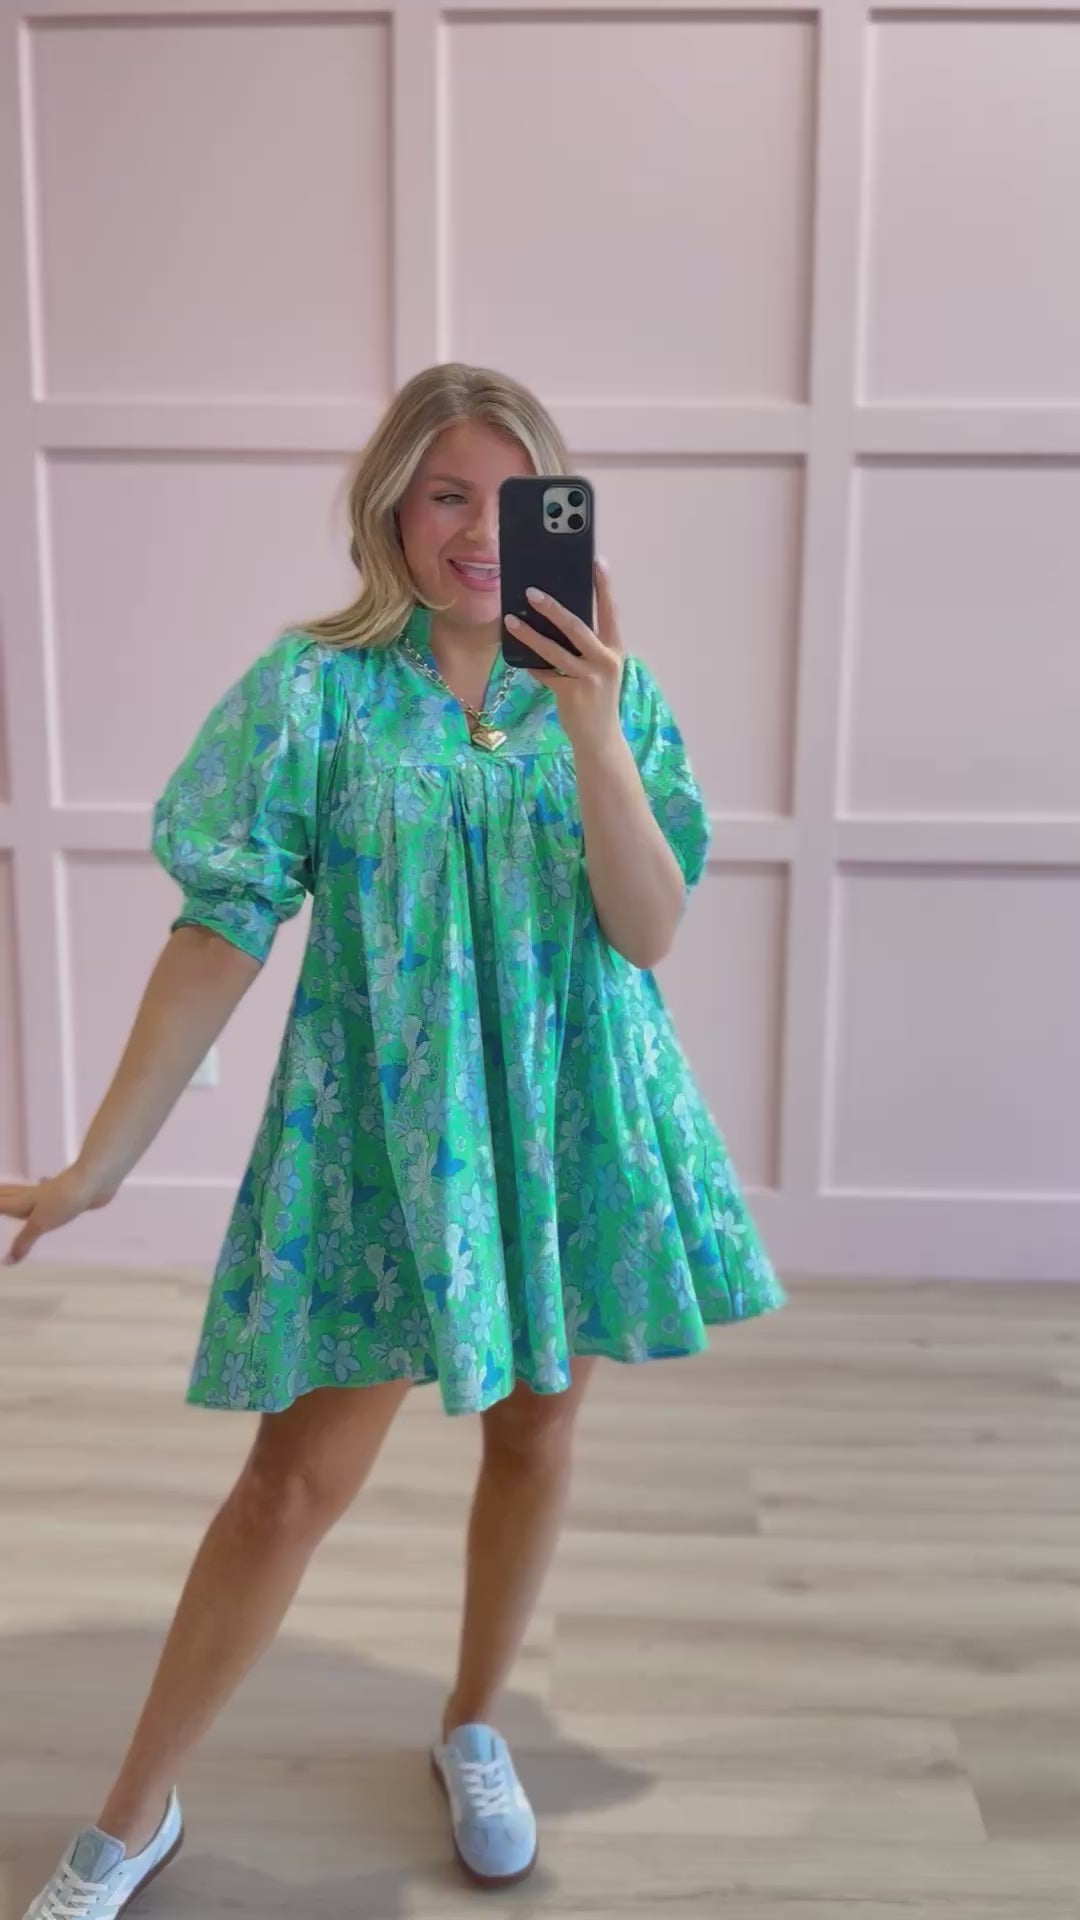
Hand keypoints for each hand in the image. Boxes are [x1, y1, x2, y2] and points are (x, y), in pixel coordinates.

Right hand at [1, 1163, 116, 1265]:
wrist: (94, 1180)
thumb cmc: (64, 1200)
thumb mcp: (39, 1224)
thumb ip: (23, 1242)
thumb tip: (7, 1262)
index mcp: (24, 1201)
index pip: (1, 1203)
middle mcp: (34, 1194)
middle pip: (11, 1193)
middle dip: (0, 1195)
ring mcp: (52, 1192)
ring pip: (29, 1192)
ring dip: (18, 1193)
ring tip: (13, 1196)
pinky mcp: (67, 1192)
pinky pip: (48, 1191)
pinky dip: (42, 1187)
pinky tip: (44, 1182)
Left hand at [505, 559, 624, 752]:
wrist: (599, 738)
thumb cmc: (596, 697)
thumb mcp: (600, 669)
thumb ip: (587, 647)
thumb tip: (556, 621)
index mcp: (615, 650)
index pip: (611, 611)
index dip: (604, 587)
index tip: (596, 562)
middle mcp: (605, 660)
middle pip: (576, 626)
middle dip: (552, 607)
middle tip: (531, 591)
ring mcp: (588, 677)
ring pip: (553, 649)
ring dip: (529, 633)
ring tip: (511, 620)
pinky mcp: (570, 692)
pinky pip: (544, 673)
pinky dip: (532, 665)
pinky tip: (520, 658)